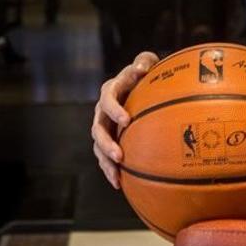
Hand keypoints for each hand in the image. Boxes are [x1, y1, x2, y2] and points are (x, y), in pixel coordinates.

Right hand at [91, 51, 159, 188]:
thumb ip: (144, 61)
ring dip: (105, 161)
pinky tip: (119, 184)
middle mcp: (102, 110)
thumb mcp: (147, 62)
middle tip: (120, 155)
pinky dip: (110, 170)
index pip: (107, 99)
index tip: (126, 120)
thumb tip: (141, 69)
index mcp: (111, 90)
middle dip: (107, 143)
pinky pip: (105, 157)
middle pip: (98, 128)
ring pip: (98, 146)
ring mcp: (103, 126)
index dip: (114, 109)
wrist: (141, 87)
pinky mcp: (108, 140)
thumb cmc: (147, 73)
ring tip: (117, 176)